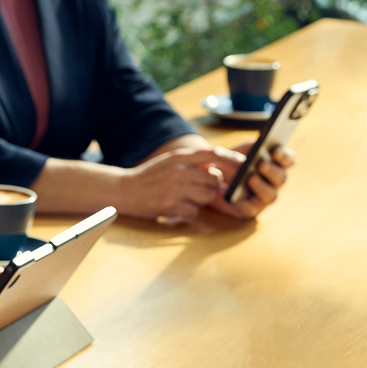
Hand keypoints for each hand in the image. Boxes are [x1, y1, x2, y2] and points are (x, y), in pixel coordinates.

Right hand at [116, 147, 231, 220]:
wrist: (123, 190)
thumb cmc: (148, 178)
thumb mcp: (169, 162)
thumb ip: (191, 163)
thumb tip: (217, 168)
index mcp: (179, 158)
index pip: (212, 154)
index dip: (231, 158)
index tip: (243, 164)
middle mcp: (178, 172)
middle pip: (214, 179)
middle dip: (213, 187)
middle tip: (201, 190)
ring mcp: (174, 190)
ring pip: (206, 196)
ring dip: (201, 201)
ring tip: (186, 199)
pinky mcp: (169, 206)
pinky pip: (193, 212)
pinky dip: (188, 213)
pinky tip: (176, 209)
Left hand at [206, 143, 294, 218]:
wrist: (213, 178)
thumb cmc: (232, 161)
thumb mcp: (241, 150)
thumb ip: (251, 148)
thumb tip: (257, 150)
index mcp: (277, 165)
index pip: (289, 161)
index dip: (284, 156)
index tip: (275, 150)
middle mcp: (275, 183)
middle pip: (282, 178)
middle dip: (272, 171)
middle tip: (261, 164)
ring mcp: (265, 198)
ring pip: (271, 195)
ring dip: (262, 187)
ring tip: (251, 178)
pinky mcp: (251, 210)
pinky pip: (251, 208)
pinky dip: (243, 201)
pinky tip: (235, 193)